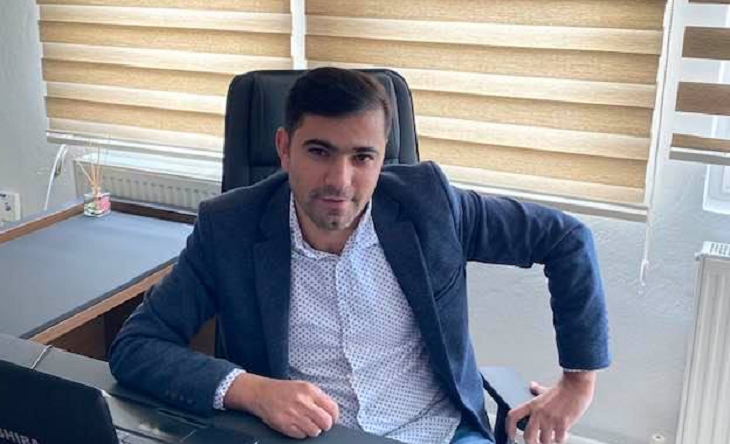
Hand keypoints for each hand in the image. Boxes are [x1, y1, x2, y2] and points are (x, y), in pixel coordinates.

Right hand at [224, 373, 339, 438]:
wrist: (262, 393)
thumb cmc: (284, 390)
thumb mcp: (304, 386)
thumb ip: (318, 397)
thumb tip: (332, 412)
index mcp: (310, 391)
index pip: (332, 408)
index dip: (334, 417)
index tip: (332, 419)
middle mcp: (303, 402)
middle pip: (326, 422)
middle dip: (325, 425)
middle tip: (321, 424)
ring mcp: (293, 414)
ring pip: (315, 431)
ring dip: (313, 430)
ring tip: (307, 424)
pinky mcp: (285, 425)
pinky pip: (301, 436)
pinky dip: (302, 433)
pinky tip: (297, 426)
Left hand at [506, 371, 595, 443]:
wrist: (577, 386)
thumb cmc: (563, 388)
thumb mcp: (546, 389)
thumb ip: (537, 390)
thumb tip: (532, 385)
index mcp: (532, 404)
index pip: (513, 416)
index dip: (509, 428)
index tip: (511, 435)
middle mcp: (539, 413)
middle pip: (528, 436)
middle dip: (532, 443)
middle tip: (536, 443)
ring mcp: (550, 419)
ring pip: (544, 441)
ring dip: (548, 442)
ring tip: (552, 439)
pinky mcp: (563, 423)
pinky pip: (559, 439)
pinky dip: (561, 440)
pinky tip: (564, 435)